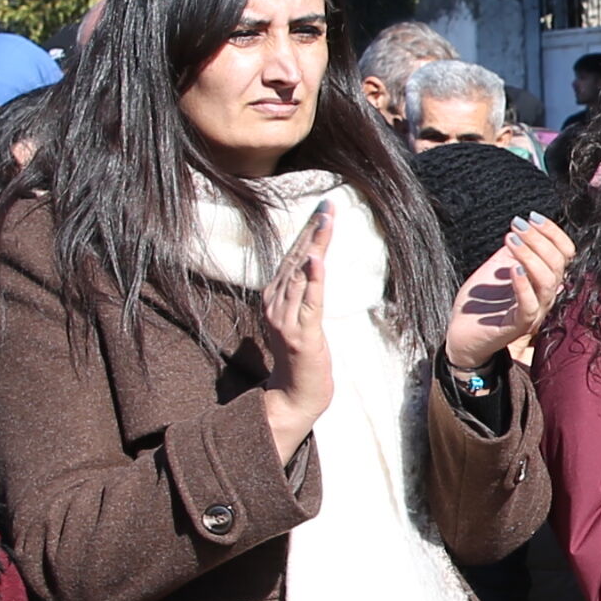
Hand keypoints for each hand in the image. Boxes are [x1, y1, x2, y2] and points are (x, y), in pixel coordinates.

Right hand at [255, 205, 340, 462]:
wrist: (296, 395)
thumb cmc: (301, 357)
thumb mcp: (299, 319)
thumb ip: (299, 294)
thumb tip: (309, 266)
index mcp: (273, 298)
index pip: (291, 257)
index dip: (306, 232)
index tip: (321, 209)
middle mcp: (274, 304)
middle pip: (295, 259)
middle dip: (312, 230)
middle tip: (328, 204)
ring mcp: (285, 319)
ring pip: (301, 274)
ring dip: (314, 246)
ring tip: (326, 219)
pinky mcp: (302, 334)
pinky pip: (308, 302)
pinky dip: (313, 279)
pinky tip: (317, 258)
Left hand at [444, 214, 574, 377]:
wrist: (461, 335)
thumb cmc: (481, 304)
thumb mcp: (498, 269)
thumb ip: (514, 252)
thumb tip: (524, 227)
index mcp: (544, 282)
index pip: (566, 254)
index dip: (553, 233)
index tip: (531, 217)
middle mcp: (545, 298)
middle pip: (558, 264)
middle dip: (538, 239)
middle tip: (516, 225)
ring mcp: (534, 313)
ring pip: (547, 282)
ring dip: (530, 255)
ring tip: (510, 239)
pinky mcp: (517, 327)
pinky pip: (529, 305)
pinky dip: (523, 284)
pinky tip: (512, 268)